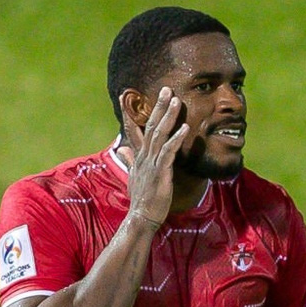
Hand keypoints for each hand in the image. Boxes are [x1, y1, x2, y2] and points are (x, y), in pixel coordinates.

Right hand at [119, 87, 188, 227]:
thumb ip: (129, 159)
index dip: (131, 112)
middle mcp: (144, 156)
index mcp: (140, 156)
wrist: (141, 217)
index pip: (135, 129)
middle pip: (150, 126)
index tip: (127, 96)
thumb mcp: (134, 175)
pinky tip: (185, 128)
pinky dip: (176, 139)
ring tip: (176, 100)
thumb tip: (121, 148)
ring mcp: (152, 163)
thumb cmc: (141, 198)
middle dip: (158, 107)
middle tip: (167, 89)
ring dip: (168, 117)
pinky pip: (169, 152)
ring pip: (159, 135)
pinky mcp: (161, 172)